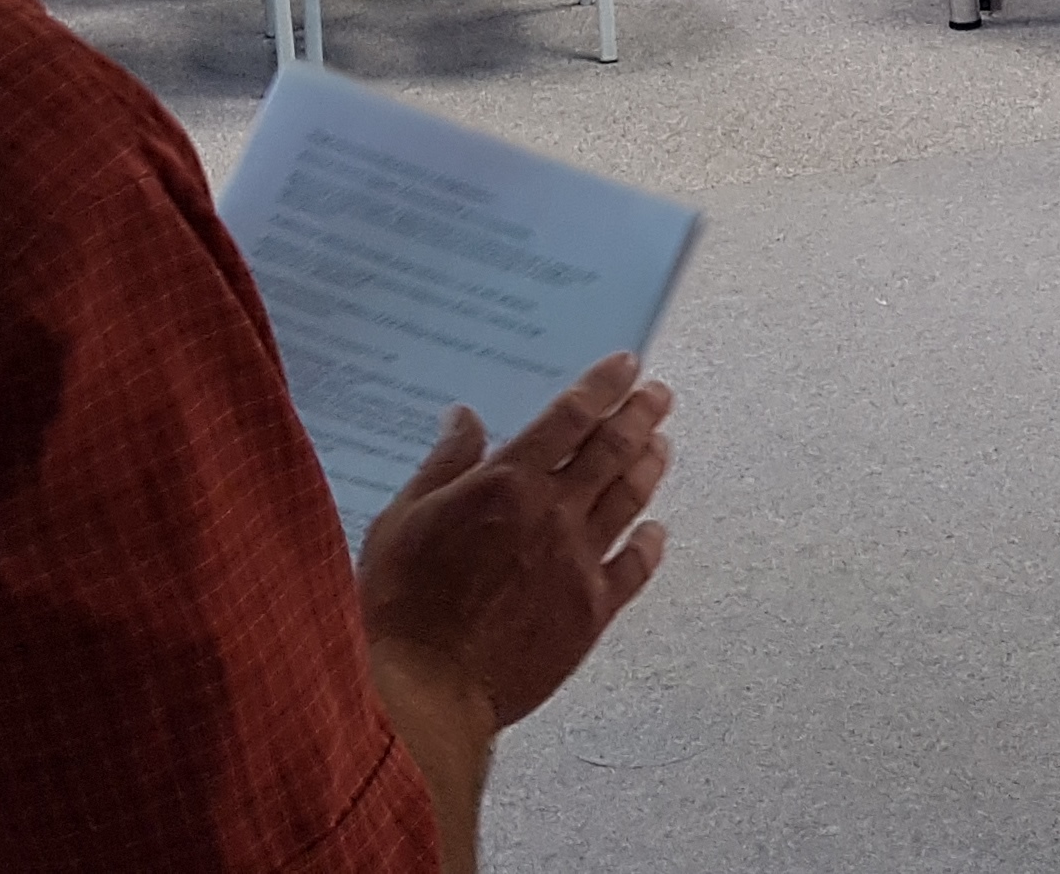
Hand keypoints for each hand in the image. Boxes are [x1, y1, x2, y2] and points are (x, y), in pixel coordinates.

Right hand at [359, 353, 674, 737]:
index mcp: (506, 484)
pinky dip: (650, 543)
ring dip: (648, 466)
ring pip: (629, 499)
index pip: (569, 417)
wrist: (422, 693)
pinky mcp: (592, 613)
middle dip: (639, 415)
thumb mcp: (401, 519)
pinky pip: (634, 568)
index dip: (602, 386)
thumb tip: (466, 418)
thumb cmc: (399, 607)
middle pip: (611, 450)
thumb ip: (443, 465)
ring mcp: (578, 563)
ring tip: (661, 444)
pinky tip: (656, 530)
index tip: (626, 366)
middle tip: (658, 395)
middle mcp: (553, 514)